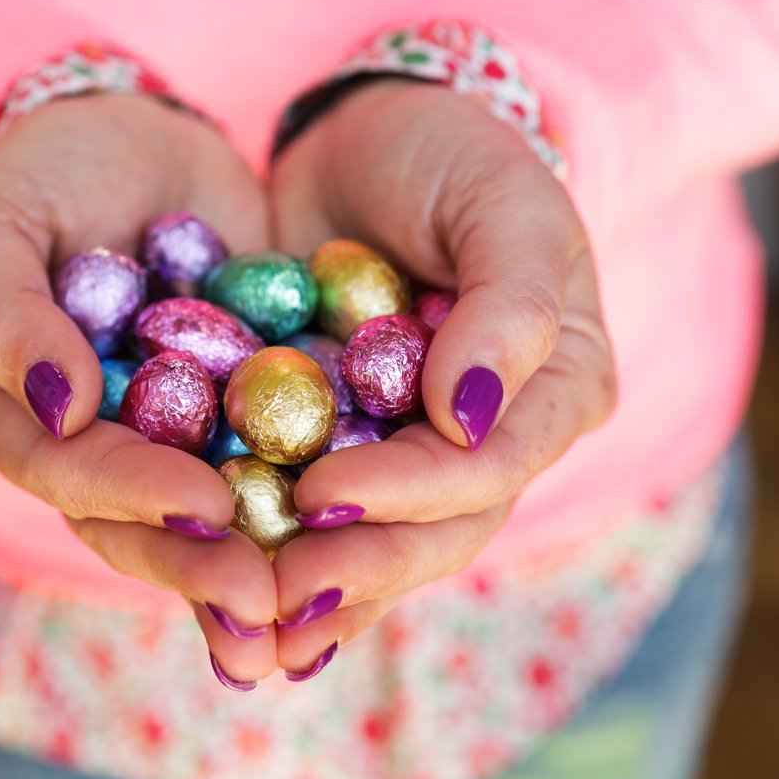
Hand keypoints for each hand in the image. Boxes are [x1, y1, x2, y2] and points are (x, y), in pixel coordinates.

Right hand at [0, 94, 277, 685]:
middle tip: (268, 602)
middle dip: (202, 564)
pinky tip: (368, 538)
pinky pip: (274, 460)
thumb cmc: (41, 174)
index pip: (65, 471)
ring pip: (211, 515)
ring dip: (261, 564)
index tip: (203, 506)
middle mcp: (94, 445)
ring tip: (319, 606)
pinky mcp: (238, 413)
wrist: (137, 142)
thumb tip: (59, 407)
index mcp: (16, 417)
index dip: (130, 495)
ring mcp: (169, 435)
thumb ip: (1, 314)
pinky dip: (312, 503)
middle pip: (138, 523)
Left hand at [270, 80, 616, 676]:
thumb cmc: (455, 156)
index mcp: (551, 389)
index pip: (488, 468)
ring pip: (376, 539)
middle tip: (276, 600)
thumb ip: (512, 307)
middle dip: (357, 568)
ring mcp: (413, 446)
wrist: (373, 139)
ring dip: (314, 592)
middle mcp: (488, 436)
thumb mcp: (504, 207)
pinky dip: (275, 556)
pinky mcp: (344, 439)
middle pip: (435, 529)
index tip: (322, 497)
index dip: (410, 494)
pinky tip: (227, 606)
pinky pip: (316, 510)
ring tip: (244, 639)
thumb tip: (470, 420)